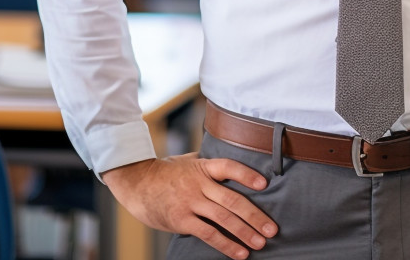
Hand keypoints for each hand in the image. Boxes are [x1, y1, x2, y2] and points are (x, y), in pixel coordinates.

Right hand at [103, 153, 277, 258]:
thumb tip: (231, 160)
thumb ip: (209, 163)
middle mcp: (199, 184)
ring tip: (260, 243)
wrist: (137, 183)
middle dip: (254, 216)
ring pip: (223, 219)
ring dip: (244, 232)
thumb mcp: (189, 160)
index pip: (229, 167)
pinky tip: (240, 253)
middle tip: (272, 229)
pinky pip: (208, 234)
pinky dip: (226, 244)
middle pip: (232, 200)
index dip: (247, 175)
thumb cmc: (166, 171)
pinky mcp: (181, 221)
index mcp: (203, 166)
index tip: (264, 184)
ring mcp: (190, 203)